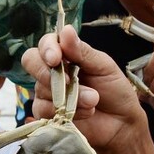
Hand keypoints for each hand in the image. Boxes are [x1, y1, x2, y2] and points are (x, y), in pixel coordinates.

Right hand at [22, 23, 147, 153]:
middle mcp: (52, 71)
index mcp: (66, 55)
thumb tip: (65, 30)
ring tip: (93, 100)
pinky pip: (44, 110)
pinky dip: (67, 111)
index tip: (56, 58)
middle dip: (47, 72)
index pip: (46, 43)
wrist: (121, 122)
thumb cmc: (114, 91)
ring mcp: (47, 92)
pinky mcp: (47, 114)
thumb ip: (83, 51)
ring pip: (41, 89)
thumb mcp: (104, 67)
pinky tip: (86, 112)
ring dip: (69, 96)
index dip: (47, 48)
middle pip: (31, 62)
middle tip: (70, 82)